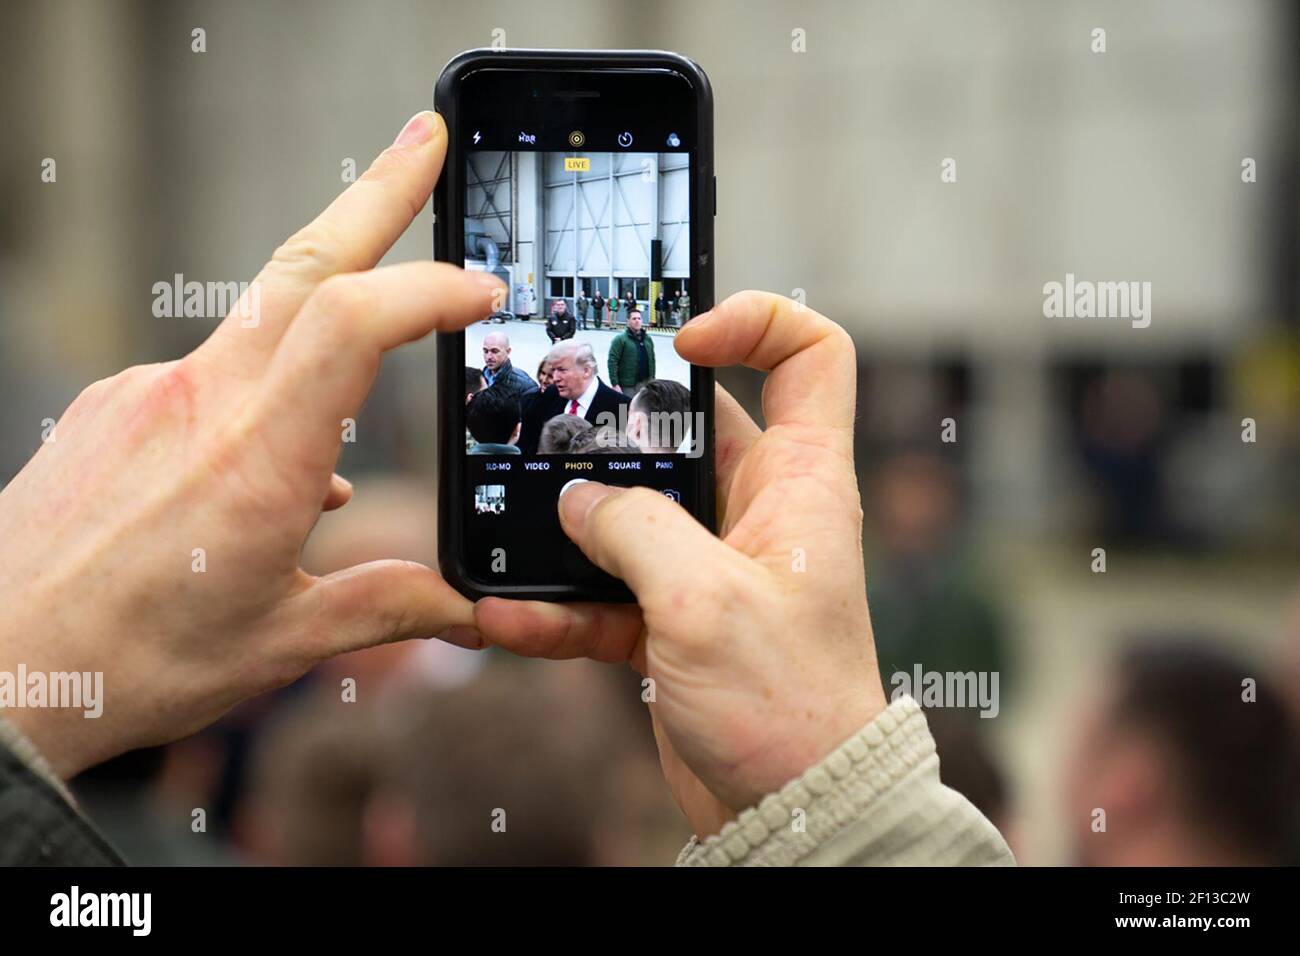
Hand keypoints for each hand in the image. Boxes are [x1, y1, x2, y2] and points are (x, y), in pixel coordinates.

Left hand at [0, 111, 496, 778]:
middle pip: (303, 263)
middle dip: (375, 193)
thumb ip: (387, 605)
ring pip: (259, 319)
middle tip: (423, 139)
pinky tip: (261, 468)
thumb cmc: (128, 663)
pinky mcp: (114, 404)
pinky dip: (259, 397)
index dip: (428, 286)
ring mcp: (148, 392)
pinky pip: (210, 374)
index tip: (480, 288)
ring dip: (325, 313)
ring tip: (348, 388)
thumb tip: (466, 607)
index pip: (354, 321)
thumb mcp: (282, 640)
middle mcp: (201, 403)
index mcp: (258, 460)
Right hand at [476, 292, 886, 836]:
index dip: (758, 324)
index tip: (686, 339)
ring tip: (515, 530)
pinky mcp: (673, 619)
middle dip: (618, 428)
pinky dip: (560, 605)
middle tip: (557, 427)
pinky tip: (509, 620)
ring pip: (632, 511)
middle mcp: (757, 511)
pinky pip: (605, 591)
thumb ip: (635, 531)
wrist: (791, 813)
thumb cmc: (788, 708)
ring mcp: (711, 565)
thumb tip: (578, 500)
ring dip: (572, 527)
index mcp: (800, 483)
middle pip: (688, 428)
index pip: (811, 358)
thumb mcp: (705, 602)